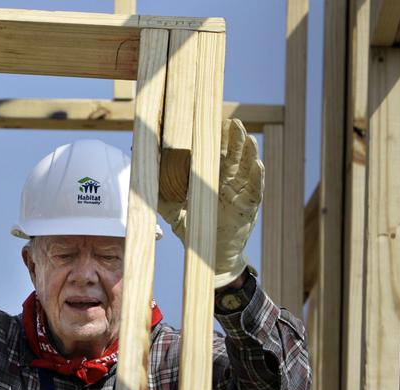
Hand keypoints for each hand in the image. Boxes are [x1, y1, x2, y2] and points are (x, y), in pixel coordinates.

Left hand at [158, 119, 263, 287]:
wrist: (208, 256)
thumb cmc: (193, 229)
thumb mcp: (172, 210)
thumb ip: (160, 193)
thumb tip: (141, 175)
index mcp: (212, 179)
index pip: (216, 155)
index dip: (216, 140)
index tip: (212, 122)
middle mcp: (229, 183)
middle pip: (234, 157)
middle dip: (235, 140)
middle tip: (233, 122)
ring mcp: (241, 194)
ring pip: (247, 169)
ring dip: (248, 153)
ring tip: (248, 138)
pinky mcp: (249, 208)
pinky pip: (255, 191)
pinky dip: (257, 178)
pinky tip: (258, 165)